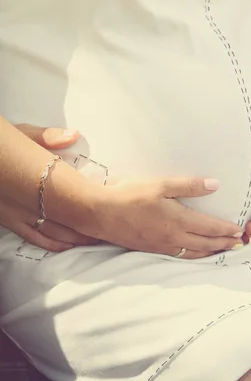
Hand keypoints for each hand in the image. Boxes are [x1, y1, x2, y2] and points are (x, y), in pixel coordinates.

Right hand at [7, 124, 99, 251]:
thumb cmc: (1, 144)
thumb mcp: (22, 134)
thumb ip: (47, 137)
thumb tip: (73, 136)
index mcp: (37, 178)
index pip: (71, 197)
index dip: (91, 206)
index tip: (109, 209)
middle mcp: (27, 200)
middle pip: (65, 219)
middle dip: (87, 226)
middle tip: (108, 230)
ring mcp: (17, 213)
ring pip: (52, 232)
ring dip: (73, 237)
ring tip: (93, 240)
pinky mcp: (8, 219)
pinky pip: (32, 237)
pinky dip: (51, 243)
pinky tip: (64, 246)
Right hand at [90, 177, 243, 258]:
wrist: (101, 213)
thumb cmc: (131, 195)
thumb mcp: (161, 185)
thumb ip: (189, 185)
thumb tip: (216, 184)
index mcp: (178, 221)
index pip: (210, 228)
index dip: (226, 230)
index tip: (239, 230)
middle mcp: (173, 238)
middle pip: (205, 244)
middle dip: (224, 244)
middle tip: (239, 244)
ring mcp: (162, 246)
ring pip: (193, 253)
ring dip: (211, 252)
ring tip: (222, 251)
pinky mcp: (152, 249)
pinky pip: (180, 256)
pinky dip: (193, 256)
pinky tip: (194, 253)